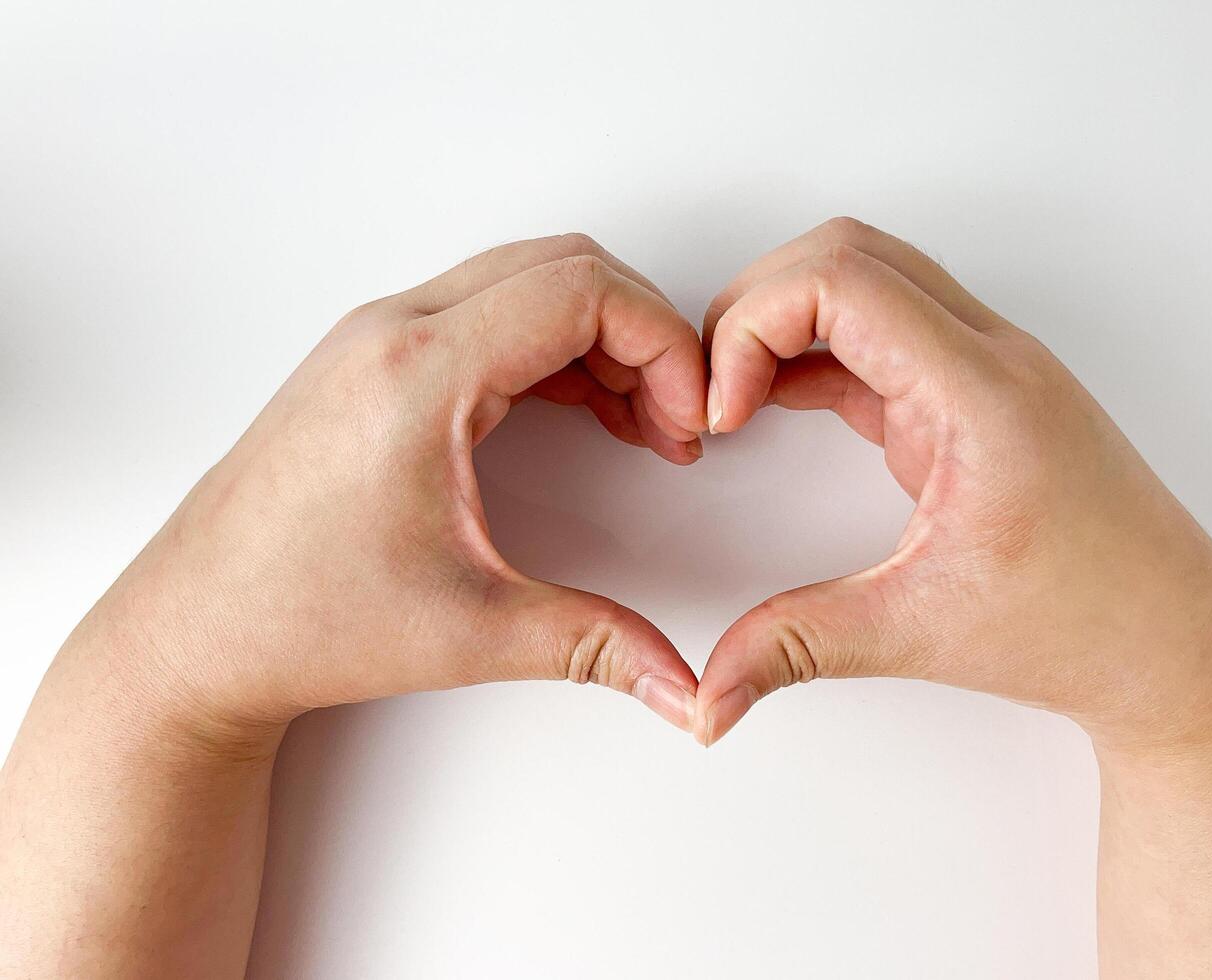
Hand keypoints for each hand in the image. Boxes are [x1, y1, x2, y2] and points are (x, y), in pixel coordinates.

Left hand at [84, 234, 706, 744]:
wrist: (193, 633)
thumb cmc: (298, 619)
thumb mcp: (469, 632)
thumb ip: (597, 646)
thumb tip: (686, 687)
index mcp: (420, 372)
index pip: (582, 289)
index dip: (666, 342)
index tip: (692, 416)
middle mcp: (393, 331)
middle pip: (563, 267)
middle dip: (644, 333)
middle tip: (675, 421)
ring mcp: (376, 339)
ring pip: (526, 283)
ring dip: (601, 338)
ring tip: (642, 425)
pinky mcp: (372, 362)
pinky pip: (488, 316)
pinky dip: (554, 350)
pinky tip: (584, 416)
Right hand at [693, 217, 1211, 748]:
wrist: (1177, 645)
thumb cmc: (1090, 626)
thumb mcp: (923, 631)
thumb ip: (800, 646)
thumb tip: (710, 695)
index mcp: (983, 394)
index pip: (843, 281)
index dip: (752, 325)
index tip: (721, 409)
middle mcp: (990, 358)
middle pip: (847, 254)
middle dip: (755, 306)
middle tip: (714, 391)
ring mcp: (988, 368)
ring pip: (866, 278)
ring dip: (786, 319)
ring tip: (738, 395)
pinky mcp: (976, 396)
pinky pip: (882, 334)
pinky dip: (815, 353)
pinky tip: (776, 405)